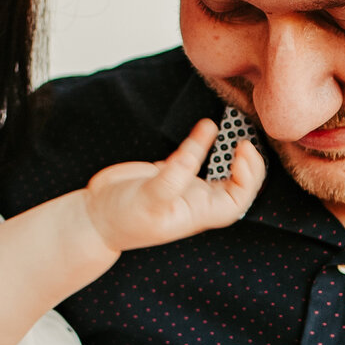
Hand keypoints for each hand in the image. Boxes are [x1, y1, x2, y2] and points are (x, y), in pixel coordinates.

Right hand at [82, 118, 264, 252]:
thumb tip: (196, 150)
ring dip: (232, 156)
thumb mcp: (150, 199)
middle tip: (246, 142)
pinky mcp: (168, 173)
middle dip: (249, 166)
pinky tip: (204, 125)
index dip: (248, 178)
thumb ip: (174, 176)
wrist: (95, 217)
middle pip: (238, 187)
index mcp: (198, 213)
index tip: (241, 153)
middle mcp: (197, 202)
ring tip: (238, 135)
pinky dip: (201, 142)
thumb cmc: (123, 218)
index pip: (238, 200)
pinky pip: (193, 156)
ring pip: (220, 172)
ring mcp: (184, 186)